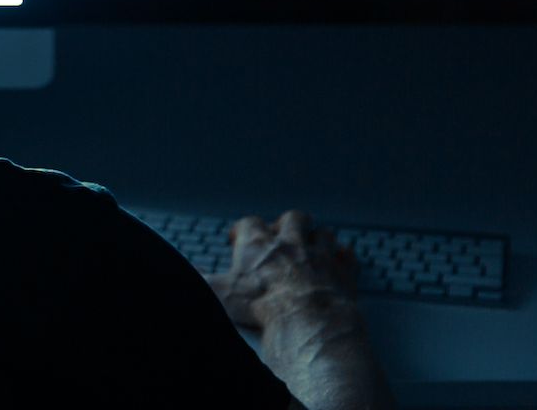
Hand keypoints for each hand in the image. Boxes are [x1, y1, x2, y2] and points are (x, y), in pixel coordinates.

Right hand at [204, 209, 358, 330]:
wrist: (306, 317)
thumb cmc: (262, 304)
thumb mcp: (219, 293)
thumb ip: (202, 279)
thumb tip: (189, 272)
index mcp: (259, 244)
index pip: (249, 224)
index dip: (243, 229)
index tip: (239, 238)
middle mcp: (290, 242)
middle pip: (293, 218)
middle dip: (288, 223)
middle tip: (283, 233)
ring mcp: (320, 255)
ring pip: (323, 233)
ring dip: (318, 237)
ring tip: (313, 245)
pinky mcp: (342, 272)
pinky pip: (347, 257)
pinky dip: (344, 258)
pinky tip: (342, 259)